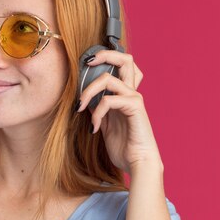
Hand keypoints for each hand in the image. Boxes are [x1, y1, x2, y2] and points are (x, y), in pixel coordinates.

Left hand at [75, 51, 162, 173]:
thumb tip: (85, 100)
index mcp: (126, 95)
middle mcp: (132, 93)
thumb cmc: (124, 147)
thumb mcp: (106, 125)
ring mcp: (134, 99)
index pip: (122, 67)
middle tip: (87, 62)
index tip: (86, 64)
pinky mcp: (135, 108)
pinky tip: (94, 128)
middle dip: (104, 55)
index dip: (106, 58)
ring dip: (89, 91)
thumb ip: (99, 110)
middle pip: (125, 60)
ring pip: (110, 78)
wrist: (139, 164)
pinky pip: (109, 100)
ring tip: (80, 106)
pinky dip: (97, 113)